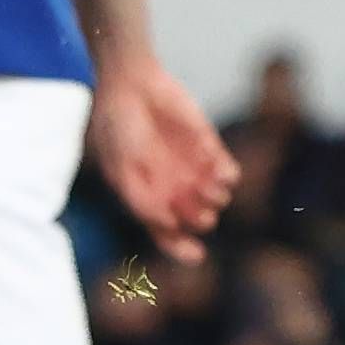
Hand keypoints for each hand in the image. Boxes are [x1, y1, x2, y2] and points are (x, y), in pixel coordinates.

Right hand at [89, 56, 238, 263]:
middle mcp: (171, 187)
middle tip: (199, 214)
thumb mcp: (121, 169)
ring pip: (215, 197)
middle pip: (195, 218)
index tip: (197, 257)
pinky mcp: (207, 146)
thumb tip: (168, 224)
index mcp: (147, 199)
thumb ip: (141, 199)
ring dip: (216, 198)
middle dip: (200, 219)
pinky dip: (226, 174)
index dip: (181, 248)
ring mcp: (191, 167)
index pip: (167, 234)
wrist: (131, 87)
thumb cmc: (118, 131)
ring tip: (210, 191)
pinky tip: (221, 172)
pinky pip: (226, 170)